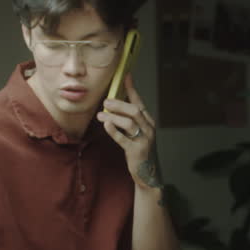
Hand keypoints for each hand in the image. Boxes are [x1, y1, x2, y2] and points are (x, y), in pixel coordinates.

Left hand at [98, 74, 162, 192]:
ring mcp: (144, 140)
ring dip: (113, 117)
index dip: (131, 89)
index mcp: (148, 122)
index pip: (139, 102)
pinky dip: (114, 131)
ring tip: (101, 115)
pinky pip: (124, 139)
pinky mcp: (137, 151)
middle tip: (106, 101)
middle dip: (119, 104)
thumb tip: (113, 104)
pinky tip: (106, 126)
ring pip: (129, 123)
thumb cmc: (139, 150)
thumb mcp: (137, 133)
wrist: (148, 173)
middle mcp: (148, 129)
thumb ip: (128, 120)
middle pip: (134, 111)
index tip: (125, 76)